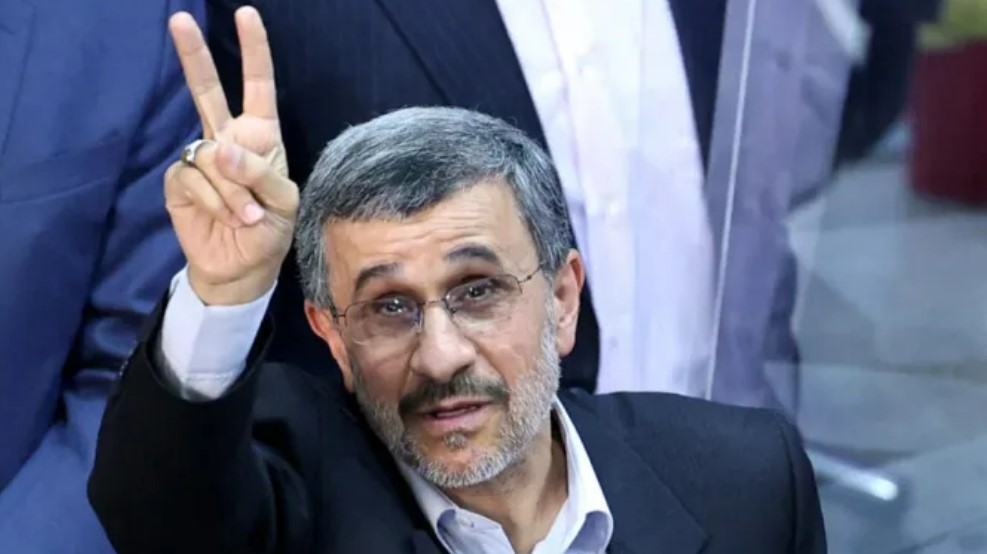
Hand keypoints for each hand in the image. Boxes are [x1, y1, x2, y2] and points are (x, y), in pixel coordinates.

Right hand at [164, 8, 297, 304]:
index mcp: (260, 137)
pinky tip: (227, 218)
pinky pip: (196, 179)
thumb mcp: (283, 201)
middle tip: (178, 19)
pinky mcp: (180, 181)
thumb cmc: (269, 231)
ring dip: (233, 192)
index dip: (253, 52)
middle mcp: (228, 141)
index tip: (246, 15)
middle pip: (207, 92)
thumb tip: (221, 150)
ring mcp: (201, 159)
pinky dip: (216, 202)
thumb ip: (259, 172)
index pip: (257, 87)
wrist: (242, 268)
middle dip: (193, 56)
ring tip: (246, 216)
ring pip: (211, 157)